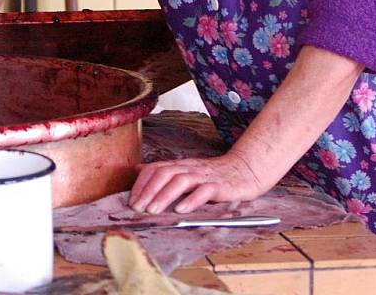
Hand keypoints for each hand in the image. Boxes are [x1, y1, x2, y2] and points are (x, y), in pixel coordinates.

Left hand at [128, 153, 266, 214]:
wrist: (245, 170)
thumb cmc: (213, 174)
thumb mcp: (185, 171)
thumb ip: (163, 171)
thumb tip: (138, 169)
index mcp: (180, 166)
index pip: (155, 169)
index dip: (142, 183)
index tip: (131, 200)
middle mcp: (189, 169)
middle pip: (165, 173)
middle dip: (148, 190)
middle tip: (137, 207)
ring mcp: (204, 177)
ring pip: (181, 181)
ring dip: (164, 195)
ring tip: (153, 210)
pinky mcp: (220, 186)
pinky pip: (204, 192)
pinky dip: (191, 200)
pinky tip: (181, 210)